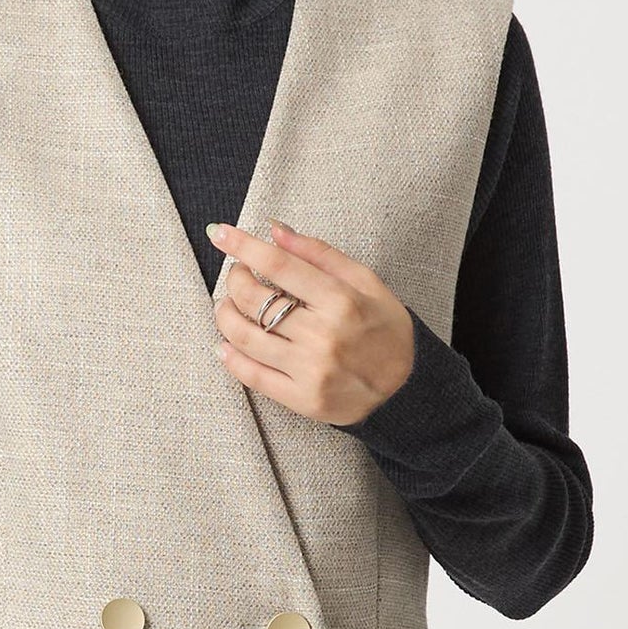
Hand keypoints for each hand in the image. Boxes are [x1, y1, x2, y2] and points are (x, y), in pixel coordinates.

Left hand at [207, 219, 413, 424]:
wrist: (408, 387)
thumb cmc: (386, 328)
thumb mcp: (366, 281)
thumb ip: (319, 253)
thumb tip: (275, 230)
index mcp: (341, 300)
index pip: (279, 265)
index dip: (243, 245)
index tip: (220, 233)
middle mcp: (323, 335)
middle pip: (255, 300)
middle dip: (235, 280)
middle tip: (237, 274)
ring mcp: (311, 370)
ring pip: (245, 337)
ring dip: (226, 315)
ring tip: (229, 306)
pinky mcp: (303, 399)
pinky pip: (252, 376)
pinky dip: (230, 357)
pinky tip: (225, 344)